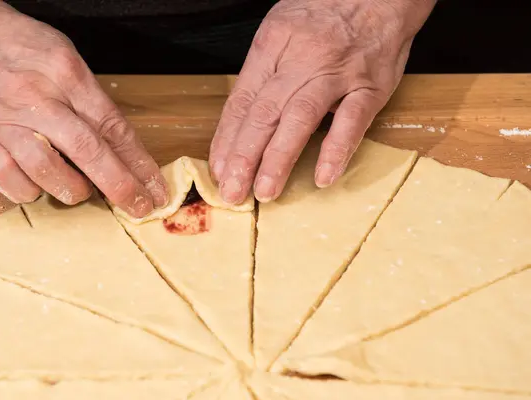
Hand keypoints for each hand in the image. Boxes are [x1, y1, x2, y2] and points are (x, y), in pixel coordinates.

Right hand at [0, 0, 167, 215]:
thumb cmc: (17, 46)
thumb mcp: (64, 57)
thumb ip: (92, 99)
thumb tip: (121, 148)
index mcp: (66, 74)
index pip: (113, 126)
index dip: (139, 163)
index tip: (155, 188)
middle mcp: (37, 98)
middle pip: (87, 151)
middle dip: (120, 186)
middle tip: (138, 207)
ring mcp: (4, 121)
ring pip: (47, 171)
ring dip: (73, 190)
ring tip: (81, 190)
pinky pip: (10, 181)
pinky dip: (31, 191)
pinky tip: (39, 183)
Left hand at [209, 0, 435, 203]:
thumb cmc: (325, 14)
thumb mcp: (281, 30)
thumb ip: (262, 73)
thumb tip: (239, 124)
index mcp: (273, 44)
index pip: (242, 101)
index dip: (228, 140)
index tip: (219, 171)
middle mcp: (301, 59)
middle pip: (264, 113)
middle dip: (244, 157)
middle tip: (233, 191)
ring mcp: (337, 73)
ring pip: (301, 118)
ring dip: (279, 159)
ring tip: (265, 191)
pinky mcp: (370, 85)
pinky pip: (352, 121)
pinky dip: (336, 150)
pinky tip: (323, 176)